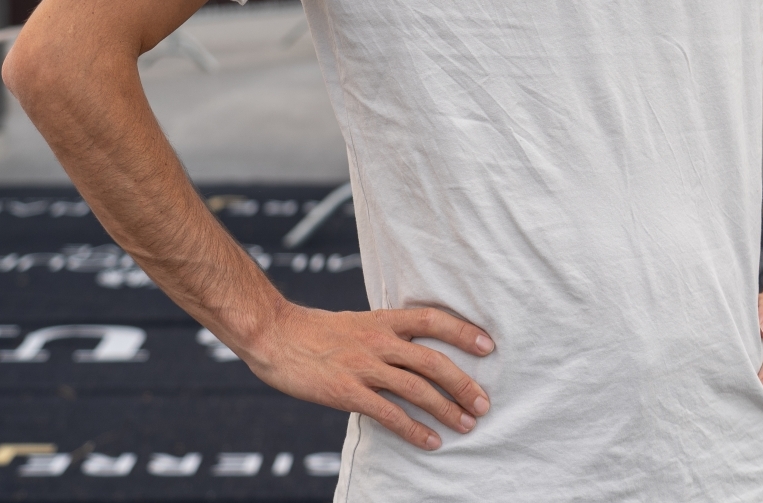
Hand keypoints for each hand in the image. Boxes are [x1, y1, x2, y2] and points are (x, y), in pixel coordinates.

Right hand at [236, 302, 494, 449]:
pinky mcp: (347, 391)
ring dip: (446, 409)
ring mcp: (363, 366)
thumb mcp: (355, 322)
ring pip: (417, 388)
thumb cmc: (314, 332)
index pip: (432, 319)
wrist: (274, 335)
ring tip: (467, 425)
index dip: (463, 330)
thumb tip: (411, 352)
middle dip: (463, 383)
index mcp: (382, 319)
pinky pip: (389, 413)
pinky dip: (414, 430)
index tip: (488, 346)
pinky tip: (431, 441)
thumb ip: (384, 334)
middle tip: (484, 403)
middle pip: (432, 360)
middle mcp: (378, 340)